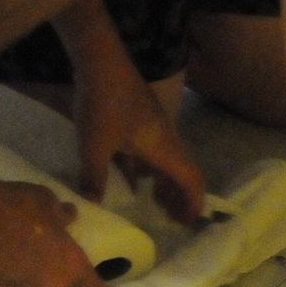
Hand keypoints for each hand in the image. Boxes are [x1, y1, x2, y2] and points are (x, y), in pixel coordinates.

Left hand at [72, 65, 206, 223]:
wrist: (102, 62)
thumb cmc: (103, 106)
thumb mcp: (93, 147)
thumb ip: (94, 178)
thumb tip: (93, 204)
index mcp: (163, 148)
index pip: (191, 180)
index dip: (193, 204)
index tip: (185, 224)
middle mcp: (167, 139)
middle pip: (184, 172)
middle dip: (180, 198)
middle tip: (169, 219)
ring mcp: (156, 128)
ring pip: (169, 162)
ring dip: (166, 184)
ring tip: (154, 203)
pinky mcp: (143, 120)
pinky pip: (155, 152)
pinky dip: (151, 169)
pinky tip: (132, 178)